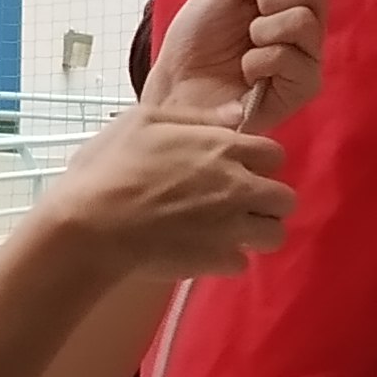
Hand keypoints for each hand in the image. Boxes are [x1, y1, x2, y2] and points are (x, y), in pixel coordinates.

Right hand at [40, 81, 295, 281]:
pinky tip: (202, 250)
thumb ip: (198, 117)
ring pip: (274, 234)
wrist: (91, 226)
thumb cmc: (110, 167)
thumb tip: (238, 114)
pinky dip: (226, 258)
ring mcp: (232, 226)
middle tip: (237, 204)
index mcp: (223, 148)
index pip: (275, 155)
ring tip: (225, 231)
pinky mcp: (219, 260)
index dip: (258, 162)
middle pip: (285, 198)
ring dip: (255, 232)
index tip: (237, 169)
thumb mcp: (144, 121)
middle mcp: (238, 187)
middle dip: (267, 200)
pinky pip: (242, 262)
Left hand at [150, 0, 347, 134]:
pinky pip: (291, 58)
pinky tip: (246, 73)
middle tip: (251, 11)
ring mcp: (308, 56)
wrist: (176, 84)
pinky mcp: (303, 87)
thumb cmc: (196, 37)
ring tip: (245, 45)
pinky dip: (258, 61)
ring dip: (263, 29)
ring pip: (305, 21)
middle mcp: (306, 22)